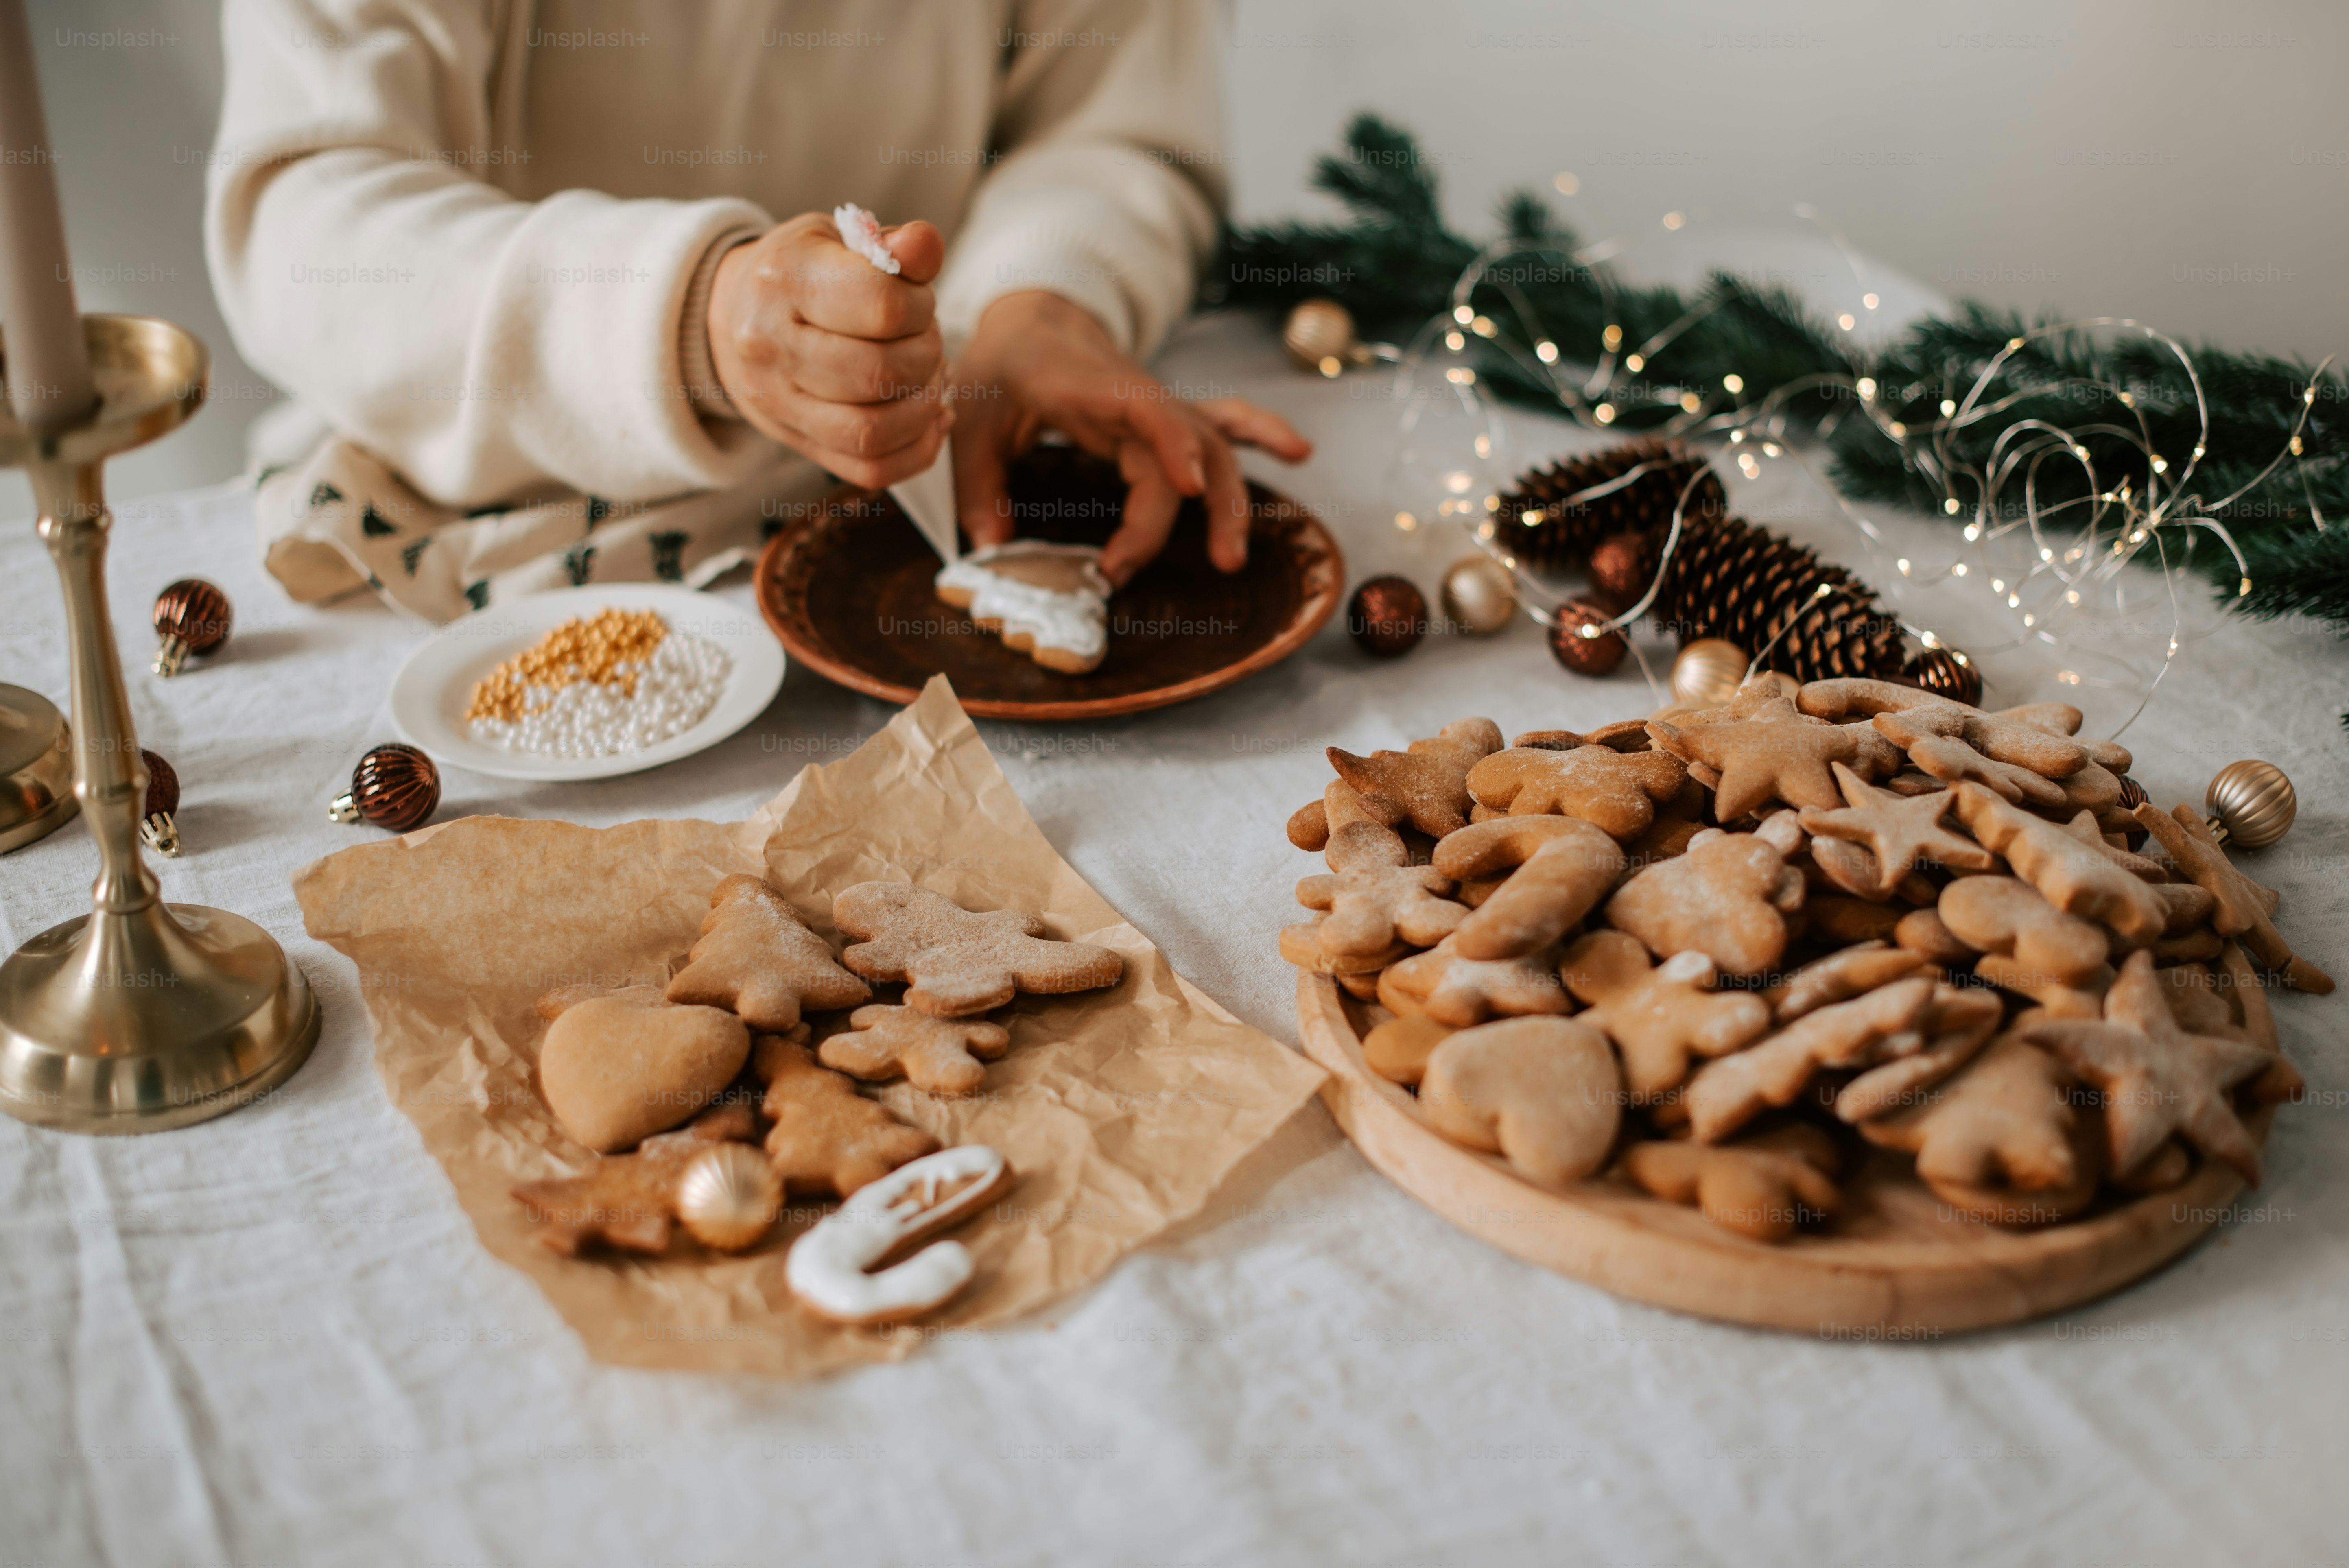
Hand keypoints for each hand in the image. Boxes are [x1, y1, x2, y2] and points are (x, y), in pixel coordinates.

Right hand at [707, 212, 951, 489]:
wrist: (734, 314)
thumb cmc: (801, 272)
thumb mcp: (840, 238)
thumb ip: (893, 245)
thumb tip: (924, 246)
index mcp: (784, 279)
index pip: (882, 307)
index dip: (921, 307)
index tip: (919, 302)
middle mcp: (770, 345)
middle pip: (880, 374)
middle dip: (926, 357)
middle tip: (927, 340)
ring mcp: (778, 403)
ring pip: (874, 431)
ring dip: (924, 407)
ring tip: (930, 378)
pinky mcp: (796, 441)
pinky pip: (871, 469)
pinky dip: (917, 449)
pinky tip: (930, 416)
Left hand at [951, 291, 1311, 585]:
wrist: (1031, 326)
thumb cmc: (1002, 373)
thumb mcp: (970, 423)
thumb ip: (976, 485)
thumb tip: (991, 544)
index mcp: (1089, 388)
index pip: (1147, 412)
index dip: (1173, 448)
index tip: (1189, 491)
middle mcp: (1138, 397)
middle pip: (1183, 453)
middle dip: (1180, 514)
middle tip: (1130, 571)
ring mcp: (1161, 409)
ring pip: (1215, 449)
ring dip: (1229, 502)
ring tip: (1229, 558)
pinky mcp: (1170, 422)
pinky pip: (1225, 425)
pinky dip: (1261, 434)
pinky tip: (1299, 452)